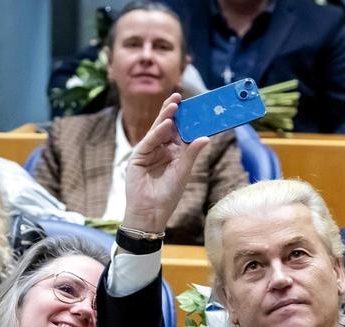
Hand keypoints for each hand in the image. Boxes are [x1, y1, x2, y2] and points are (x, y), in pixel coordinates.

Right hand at [123, 93, 210, 234]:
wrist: (151, 212)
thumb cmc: (168, 195)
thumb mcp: (183, 172)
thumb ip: (191, 153)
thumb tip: (206, 137)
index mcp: (174, 152)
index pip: (180, 131)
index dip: (186, 119)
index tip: (194, 106)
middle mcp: (161, 149)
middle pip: (167, 126)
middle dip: (173, 112)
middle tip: (180, 97)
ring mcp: (149, 151)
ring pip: (157, 130)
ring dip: (165, 117)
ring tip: (174, 105)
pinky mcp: (138, 156)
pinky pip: (149, 141)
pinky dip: (157, 133)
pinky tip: (166, 124)